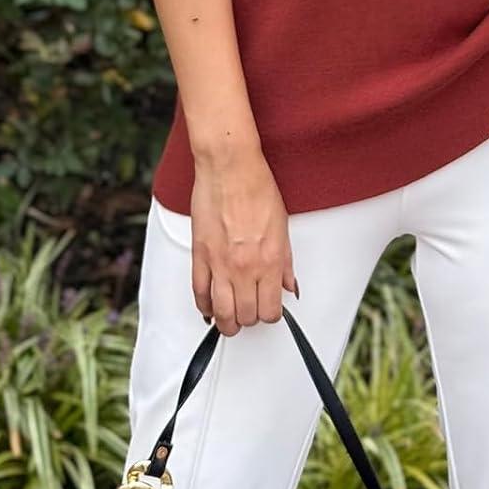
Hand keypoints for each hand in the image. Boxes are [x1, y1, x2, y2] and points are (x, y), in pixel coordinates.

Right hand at [189, 144, 298, 337]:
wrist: (230, 167)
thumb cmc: (257, 187)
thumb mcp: (282, 226)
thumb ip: (286, 262)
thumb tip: (288, 286)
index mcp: (270, 260)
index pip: (270, 310)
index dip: (270, 314)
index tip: (269, 308)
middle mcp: (245, 267)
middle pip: (245, 316)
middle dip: (249, 318)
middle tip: (250, 310)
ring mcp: (220, 263)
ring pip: (221, 313)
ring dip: (226, 321)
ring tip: (230, 318)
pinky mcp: (200, 255)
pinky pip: (199, 293)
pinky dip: (204, 306)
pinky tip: (209, 307)